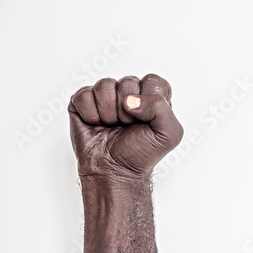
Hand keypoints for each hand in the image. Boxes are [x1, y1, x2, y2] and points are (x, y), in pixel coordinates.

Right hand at [68, 74, 183, 176]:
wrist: (115, 172)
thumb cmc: (142, 153)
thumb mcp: (169, 134)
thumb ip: (161, 107)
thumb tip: (130, 100)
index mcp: (152, 95)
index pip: (152, 80)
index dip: (149, 101)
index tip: (147, 120)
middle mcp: (129, 92)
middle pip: (127, 82)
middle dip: (127, 110)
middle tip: (127, 126)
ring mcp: (105, 96)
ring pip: (104, 85)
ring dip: (108, 112)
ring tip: (112, 126)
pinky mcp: (83, 102)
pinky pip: (83, 95)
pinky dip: (90, 114)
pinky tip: (96, 125)